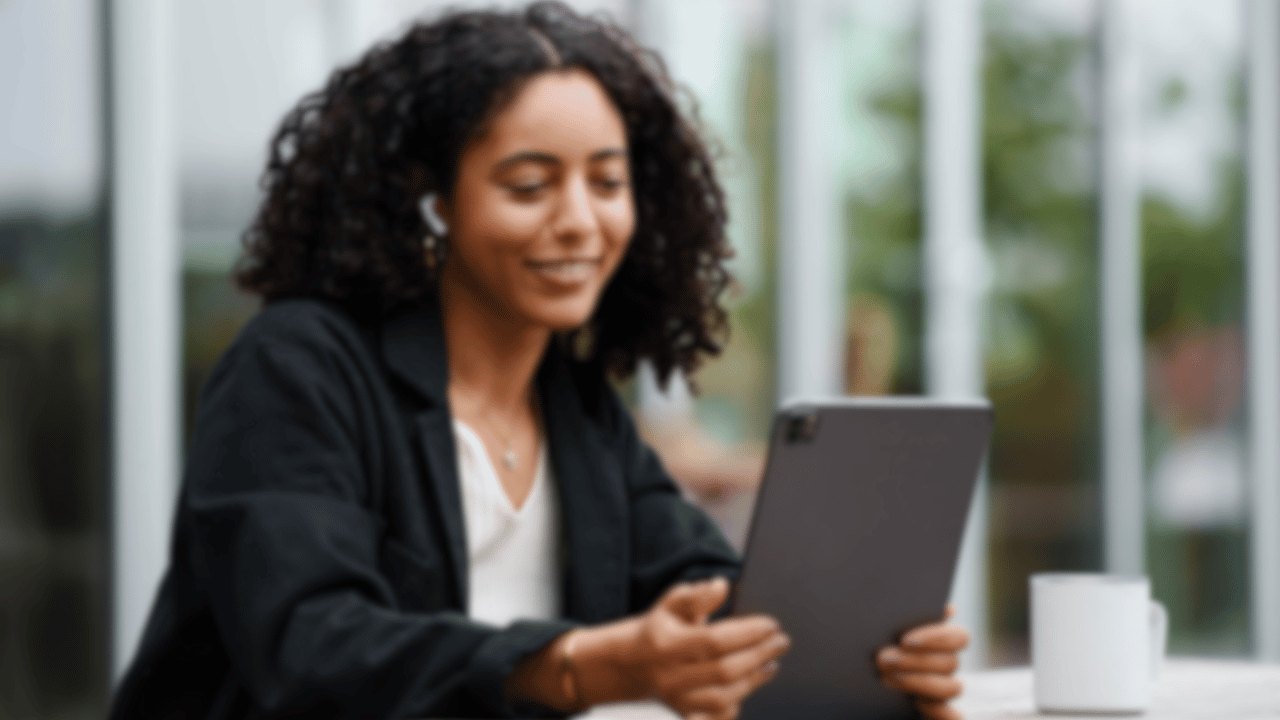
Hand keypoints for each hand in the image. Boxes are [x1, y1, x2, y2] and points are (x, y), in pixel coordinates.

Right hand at [616, 577, 788, 719]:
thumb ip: (696, 595)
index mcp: (664, 644)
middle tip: (781, 642)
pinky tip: (751, 682)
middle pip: (724, 671)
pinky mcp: (684, 714)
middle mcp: (669, 676)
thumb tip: (722, 586)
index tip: (772, 624)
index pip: (714, 640)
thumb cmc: (660, 628)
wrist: (632, 664)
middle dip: (759, 655)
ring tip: (771, 662)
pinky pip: (717, 716)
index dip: (747, 633)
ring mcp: (675, 700)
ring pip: (724, 698)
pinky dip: (738, 702)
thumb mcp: (671, 604)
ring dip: (754, 680)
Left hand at [875, 605, 968, 719]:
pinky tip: (916, 703)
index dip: (937, 637)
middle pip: (950, 662)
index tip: (905, 639)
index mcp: (939, 643)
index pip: (960, 637)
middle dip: (915, 660)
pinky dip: (940, 712)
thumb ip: (901, 616)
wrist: (853, 686)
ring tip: (886, 677)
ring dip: (920, 682)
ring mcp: (942, 693)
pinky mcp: (938, 715)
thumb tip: (934, 605)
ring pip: (953, 688)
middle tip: (883, 658)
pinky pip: (953, 717)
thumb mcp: (881, 632)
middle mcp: (945, 667)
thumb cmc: (872, 651)